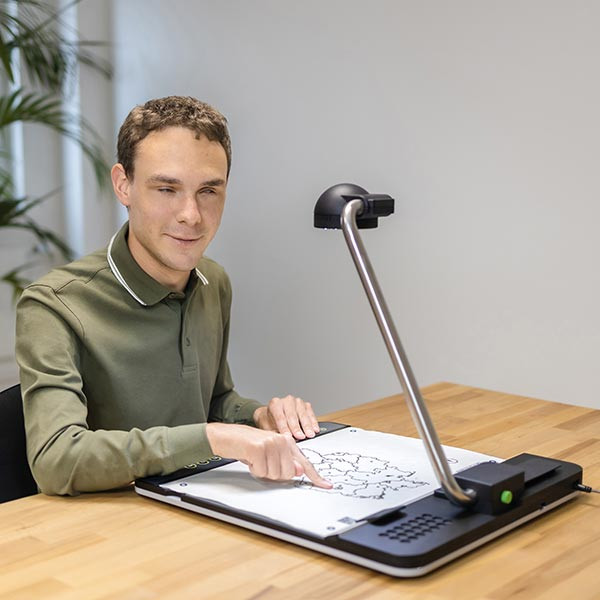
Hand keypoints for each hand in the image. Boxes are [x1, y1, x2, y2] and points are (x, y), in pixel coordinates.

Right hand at [206, 422, 331, 488]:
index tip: (326, 485)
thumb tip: (298, 471)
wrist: (226, 436)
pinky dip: (254, 469)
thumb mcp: (269, 454)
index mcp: (287, 442)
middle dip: (275, 474)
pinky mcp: (259, 448)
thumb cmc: (247, 446)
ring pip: (276, 474)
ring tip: (255, 459)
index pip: (304, 462)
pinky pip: (262, 472)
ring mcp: (271, 443)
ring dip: (263, 471)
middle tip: (263, 463)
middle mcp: (282, 440)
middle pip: (289, 473)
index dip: (315, 476)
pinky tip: (249, 458)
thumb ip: (286, 462)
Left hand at [253, 395, 320, 439]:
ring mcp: (297, 402)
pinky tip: (315, 429)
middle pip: (292, 415)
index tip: (288, 436)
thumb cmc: (270, 421)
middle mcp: (287, 400)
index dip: (284, 428)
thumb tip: (281, 440)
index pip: (280, 417)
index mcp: (275, 404)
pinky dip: (313, 422)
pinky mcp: (305, 405)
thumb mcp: (268, 427)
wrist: (273, 415)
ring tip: (310, 434)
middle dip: (296, 427)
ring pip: (303, 414)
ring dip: (307, 425)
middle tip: (300, 437)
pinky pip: (310, 413)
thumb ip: (274, 432)